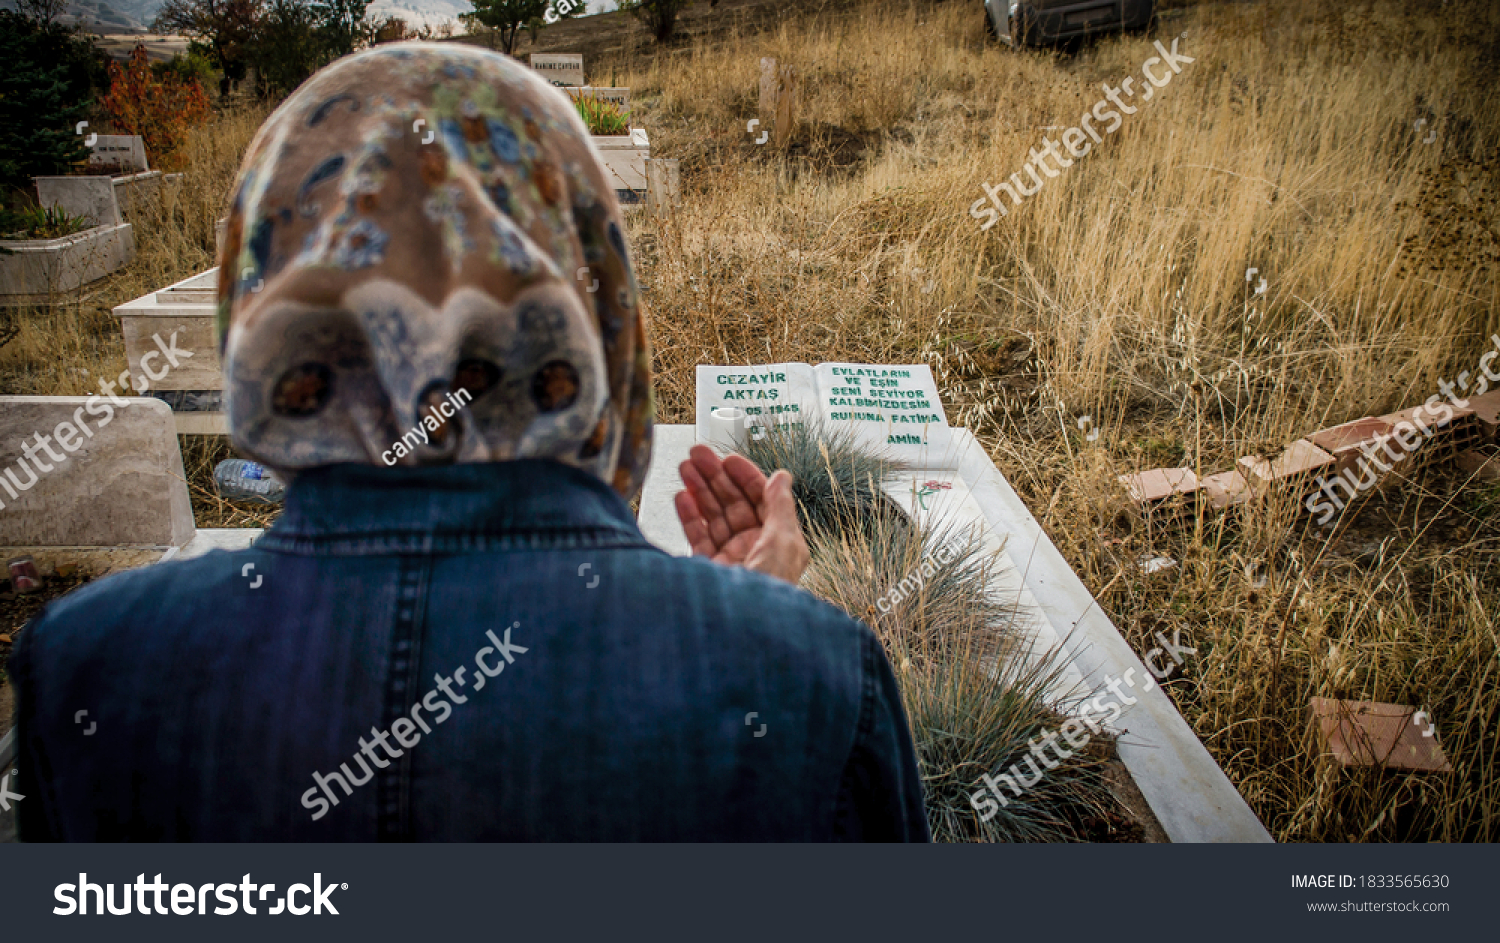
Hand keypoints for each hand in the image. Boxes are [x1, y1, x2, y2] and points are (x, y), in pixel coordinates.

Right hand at [674, 444, 809, 584]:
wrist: (741, 634)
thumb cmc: (767, 594)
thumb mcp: (782, 544)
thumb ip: (780, 508)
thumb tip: (782, 477)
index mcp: (779, 542)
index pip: (761, 500)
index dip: (744, 476)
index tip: (727, 459)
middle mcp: (755, 549)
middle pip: (734, 504)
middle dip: (715, 478)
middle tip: (696, 455)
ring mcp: (730, 560)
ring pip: (713, 517)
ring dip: (700, 491)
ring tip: (684, 468)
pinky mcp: (709, 571)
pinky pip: (698, 537)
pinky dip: (689, 516)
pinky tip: (681, 497)